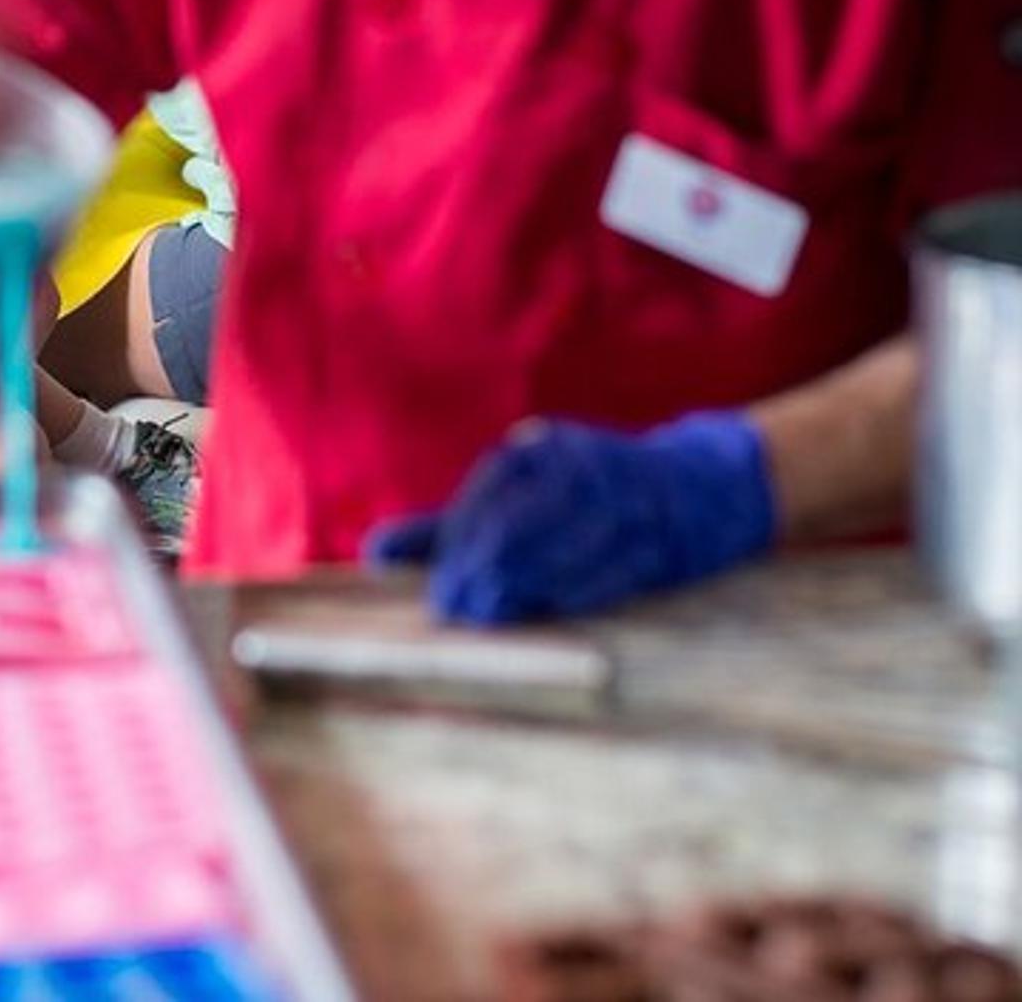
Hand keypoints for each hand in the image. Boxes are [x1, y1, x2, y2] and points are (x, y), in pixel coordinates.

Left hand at [365, 413, 777, 624]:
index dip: (460, 548)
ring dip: (521, 590)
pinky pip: (603, 575)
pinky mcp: (655, 543)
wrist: (693, 487)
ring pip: (559, 553)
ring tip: (488, 616)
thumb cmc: (577, 495)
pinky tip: (540, 612)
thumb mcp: (512, 496)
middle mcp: (581, 469)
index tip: (441, 590)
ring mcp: (622, 504)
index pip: (488, 501)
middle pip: (520, 528)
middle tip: (456, 610)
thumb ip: (447, 528)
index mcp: (540, 451)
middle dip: (483, 573)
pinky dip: (567, 597)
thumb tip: (376, 554)